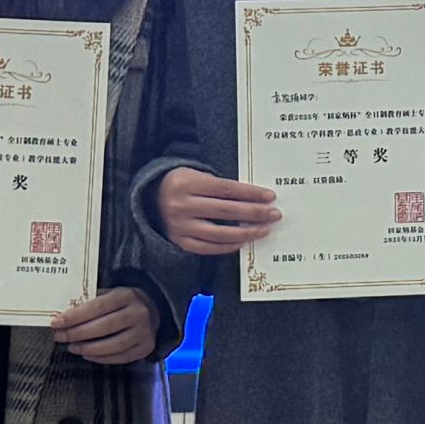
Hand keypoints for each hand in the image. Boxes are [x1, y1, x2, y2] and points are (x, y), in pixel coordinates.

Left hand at [54, 287, 165, 365]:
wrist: (155, 309)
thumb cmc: (124, 302)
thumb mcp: (110, 293)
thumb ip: (91, 302)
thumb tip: (64, 314)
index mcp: (126, 295)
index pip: (97, 307)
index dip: (75, 316)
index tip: (56, 323)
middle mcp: (138, 313)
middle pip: (104, 327)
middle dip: (77, 334)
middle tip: (60, 337)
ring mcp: (144, 332)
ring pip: (113, 345)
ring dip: (88, 348)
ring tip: (72, 347)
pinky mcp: (146, 348)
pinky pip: (121, 357)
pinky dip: (101, 358)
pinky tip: (87, 355)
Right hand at [158, 167, 280, 255]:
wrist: (150, 199)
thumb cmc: (182, 184)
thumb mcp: (196, 175)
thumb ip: (220, 185)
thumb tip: (255, 198)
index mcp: (187, 183)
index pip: (226, 189)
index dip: (250, 193)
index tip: (269, 197)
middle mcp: (181, 205)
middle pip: (226, 211)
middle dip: (254, 213)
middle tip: (274, 214)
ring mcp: (180, 226)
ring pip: (219, 233)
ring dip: (246, 232)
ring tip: (263, 230)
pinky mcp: (180, 241)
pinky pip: (209, 247)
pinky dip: (228, 245)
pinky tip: (243, 241)